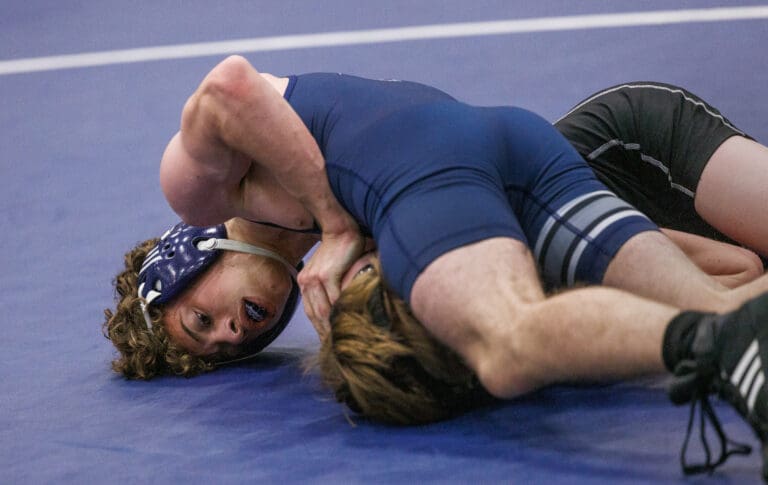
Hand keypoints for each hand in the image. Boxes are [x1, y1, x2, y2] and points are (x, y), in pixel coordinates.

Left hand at [298, 223, 363, 338]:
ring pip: (324, 311)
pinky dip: (342, 312)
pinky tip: (351, 321)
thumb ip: (330, 285)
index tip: (331, 342)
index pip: (312, 312)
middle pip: (316, 316)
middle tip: (340, 348)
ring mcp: (315, 279)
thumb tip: (339, 304)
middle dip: (327, 333)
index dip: (321, 329)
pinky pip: (335, 299)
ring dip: (334, 327)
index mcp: (305, 283)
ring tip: (346, 340)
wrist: (341, 228)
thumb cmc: (340, 249)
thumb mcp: (329, 269)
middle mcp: (306, 282)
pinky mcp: (327, 275)